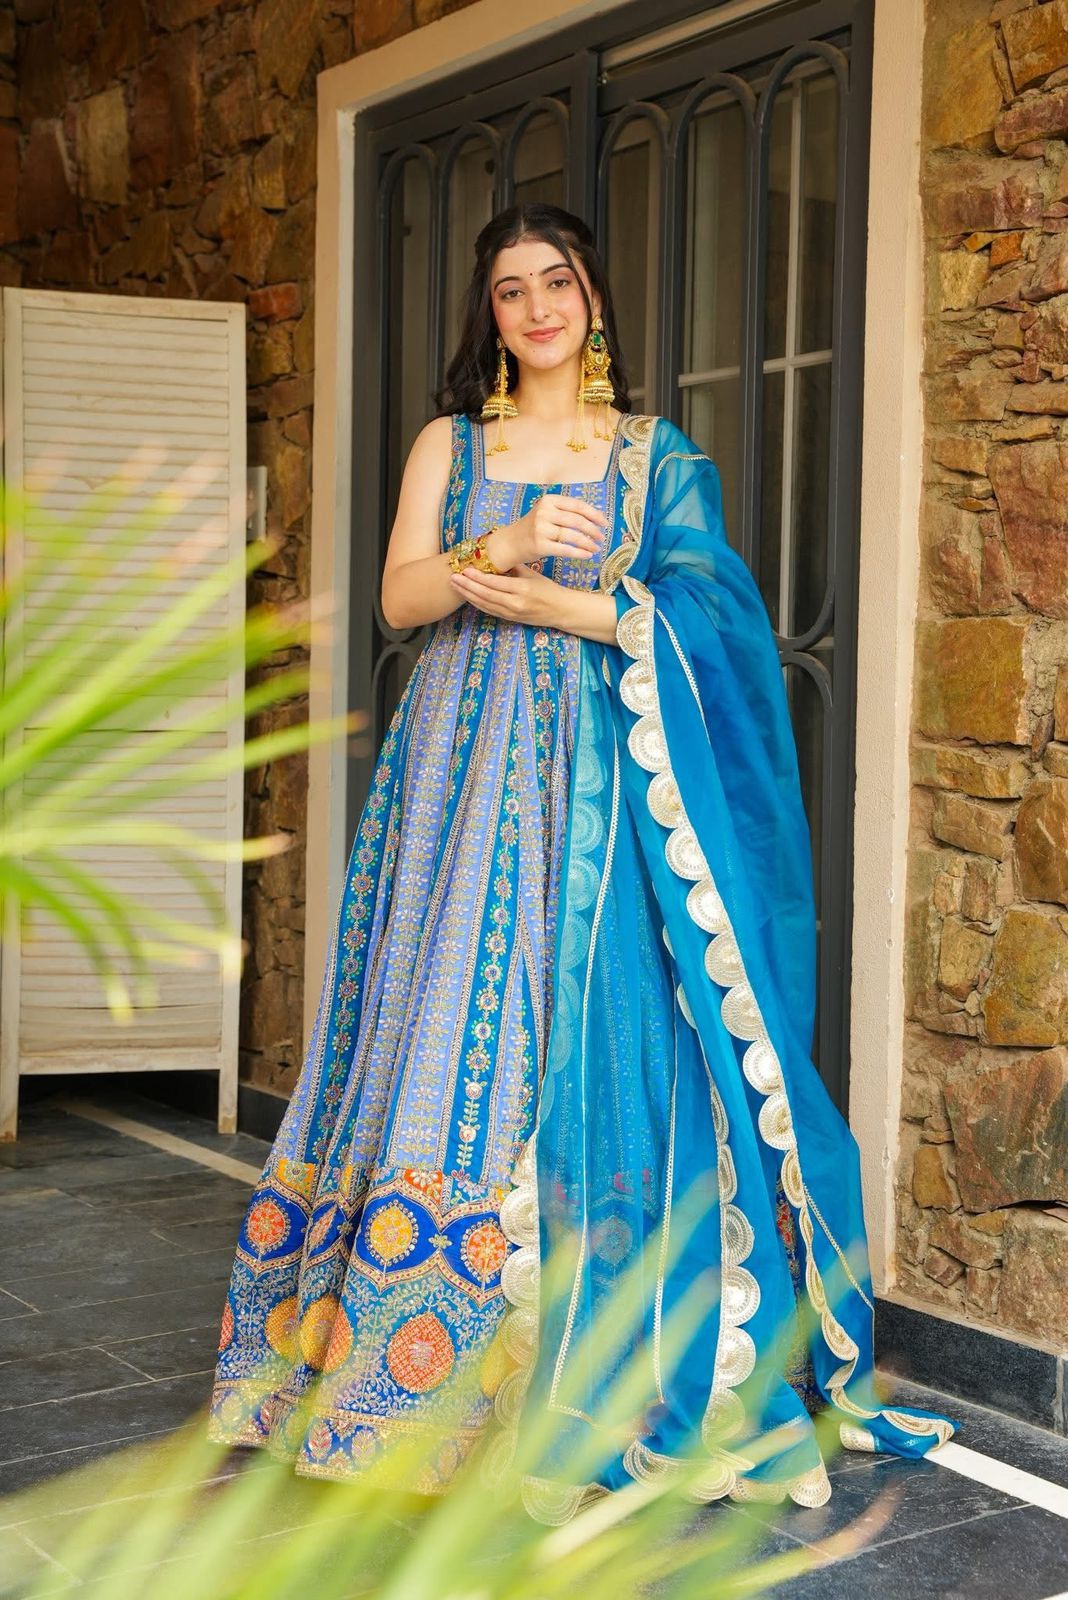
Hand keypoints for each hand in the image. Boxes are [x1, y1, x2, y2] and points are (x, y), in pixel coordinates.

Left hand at [448, 562, 566, 627]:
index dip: (477, 577)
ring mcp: (511, 613)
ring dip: (467, 595)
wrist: (560, 610)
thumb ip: (513, 567)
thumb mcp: (532, 574)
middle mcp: (515, 603)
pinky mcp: (510, 619)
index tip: (465, 569)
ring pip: (484, 604)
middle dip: (467, 586)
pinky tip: (467, 596)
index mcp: (522, 589)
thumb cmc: (547, 589)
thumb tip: (494, 557)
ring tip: (455, 585)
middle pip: (485, 594)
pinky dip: (476, 603)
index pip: (494, 583)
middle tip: (452, 577)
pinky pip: (489, 610)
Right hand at [498, 492, 609, 566]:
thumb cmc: (534, 528)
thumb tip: (595, 516)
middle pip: (577, 521)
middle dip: (593, 530)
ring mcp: (541, 529)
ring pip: (572, 536)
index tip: (604, 523)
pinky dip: (579, 553)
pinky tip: (587, 555)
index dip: (594, 514)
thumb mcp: (547, 512)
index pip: (577, 506)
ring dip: (588, 543)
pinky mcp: (539, 545)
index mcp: (549, 501)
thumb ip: (566, 512)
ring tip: (596, 548)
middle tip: (601, 537)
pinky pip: (565, 549)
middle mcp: (544, 512)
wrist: (510, 542)